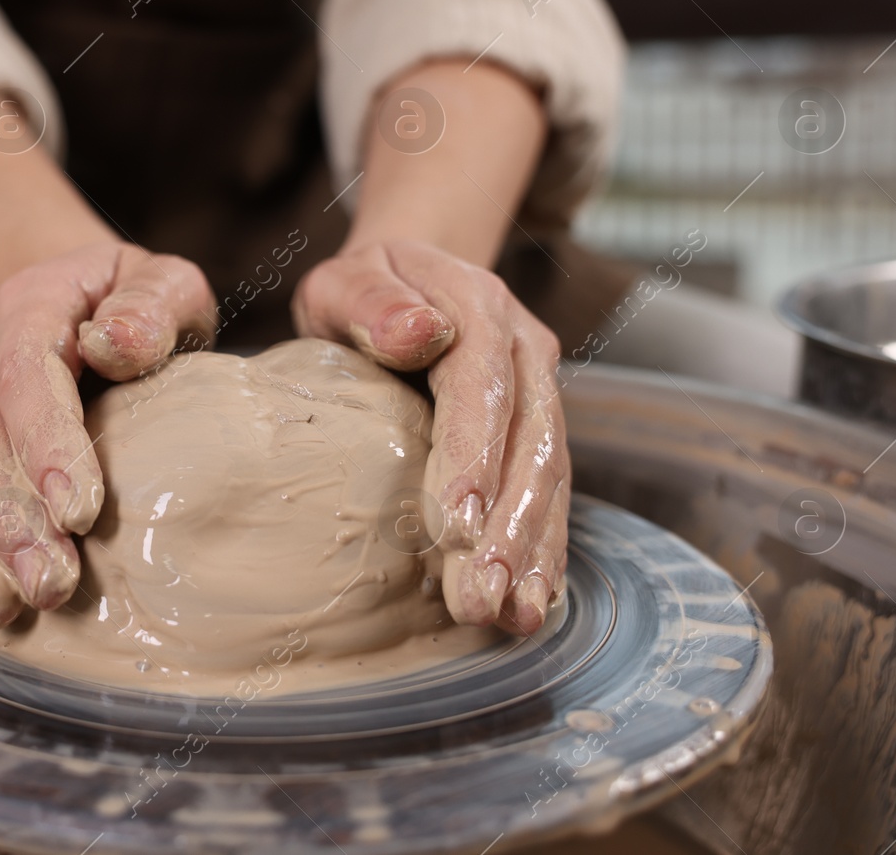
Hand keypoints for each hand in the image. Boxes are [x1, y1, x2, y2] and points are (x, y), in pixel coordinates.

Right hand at [0, 242, 214, 627]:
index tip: (81, 511)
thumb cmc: (142, 301)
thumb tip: (116, 343)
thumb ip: (149, 306)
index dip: (47, 442)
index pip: (26, 372)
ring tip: (12, 608)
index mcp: (30, 306)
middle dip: (9, 517)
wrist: (92, 301)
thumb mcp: (163, 281)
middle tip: (52, 582)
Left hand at [293, 239, 568, 635]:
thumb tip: (418, 331)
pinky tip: (531, 603)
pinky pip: (549, 491)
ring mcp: (538, 389)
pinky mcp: (537, 427)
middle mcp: (522, 348)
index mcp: (476, 306)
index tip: (457, 523)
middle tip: (482, 597)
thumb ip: (373, 302)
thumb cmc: (362, 291)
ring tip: (513, 616)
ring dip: (533, 549)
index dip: (474, 453)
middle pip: (529, 439)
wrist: (404, 279)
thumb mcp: (345, 282)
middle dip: (509, 526)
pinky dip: (542, 549)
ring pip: (549, 473)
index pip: (481, 384)